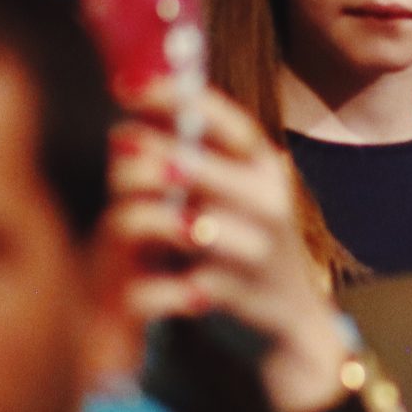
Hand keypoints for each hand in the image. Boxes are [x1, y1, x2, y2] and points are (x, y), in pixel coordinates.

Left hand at [109, 84, 344, 411]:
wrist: (294, 321)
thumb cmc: (250, 243)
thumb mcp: (243, 193)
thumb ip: (201, 156)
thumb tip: (130, 114)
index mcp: (270, 171)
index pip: (227, 124)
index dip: (175, 102)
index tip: (128, 91)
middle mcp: (267, 205)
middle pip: (184, 167)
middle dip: (133, 167)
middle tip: (116, 169)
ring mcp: (251, 252)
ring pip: (163, 224)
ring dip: (128, 224)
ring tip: (121, 227)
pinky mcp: (227, 297)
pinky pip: (155, 289)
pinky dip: (135, 289)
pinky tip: (139, 286)